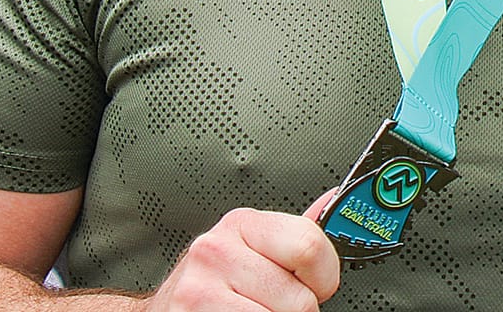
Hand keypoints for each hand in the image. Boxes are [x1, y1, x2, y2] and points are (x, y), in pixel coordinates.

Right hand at [145, 207, 338, 310]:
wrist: (168, 307)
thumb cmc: (217, 281)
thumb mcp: (254, 247)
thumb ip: (295, 232)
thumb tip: (333, 202)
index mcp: (242, 224)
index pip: (310, 246)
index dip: (325, 277)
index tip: (318, 286)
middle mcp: (216, 250)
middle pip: (299, 298)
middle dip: (300, 310)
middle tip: (278, 305)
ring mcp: (200, 287)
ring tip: (256, 310)